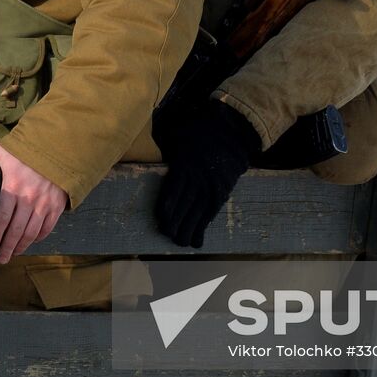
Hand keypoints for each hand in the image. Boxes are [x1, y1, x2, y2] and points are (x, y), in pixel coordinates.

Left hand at [0, 144, 66, 264]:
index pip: (1, 218)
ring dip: (22, 246)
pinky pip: (47, 228)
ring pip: (31, 233)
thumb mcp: (2, 150)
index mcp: (13, 187)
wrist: (59, 147)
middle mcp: (29, 199)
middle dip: (7, 248)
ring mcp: (44, 204)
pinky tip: (31, 241)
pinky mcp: (57, 206)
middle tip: (1, 258)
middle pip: (16, 231)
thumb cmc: (28, 149)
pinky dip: (39, 237)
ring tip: (14, 253)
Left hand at [153, 99, 257, 247]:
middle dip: (175, 223)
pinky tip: (197, 242)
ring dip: (188, 230)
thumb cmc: (199, 133)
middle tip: (168, 234)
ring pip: (197, 214)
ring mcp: (211, 188)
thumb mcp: (178, 135)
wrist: (232, 134)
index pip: (174, 189)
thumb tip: (144, 147)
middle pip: (184, 205)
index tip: (162, 219)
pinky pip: (210, 215)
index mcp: (185, 165)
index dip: (167, 206)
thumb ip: (164, 146)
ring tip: (180, 243)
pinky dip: (203, 229)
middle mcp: (198, 179)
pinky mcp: (221, 194)